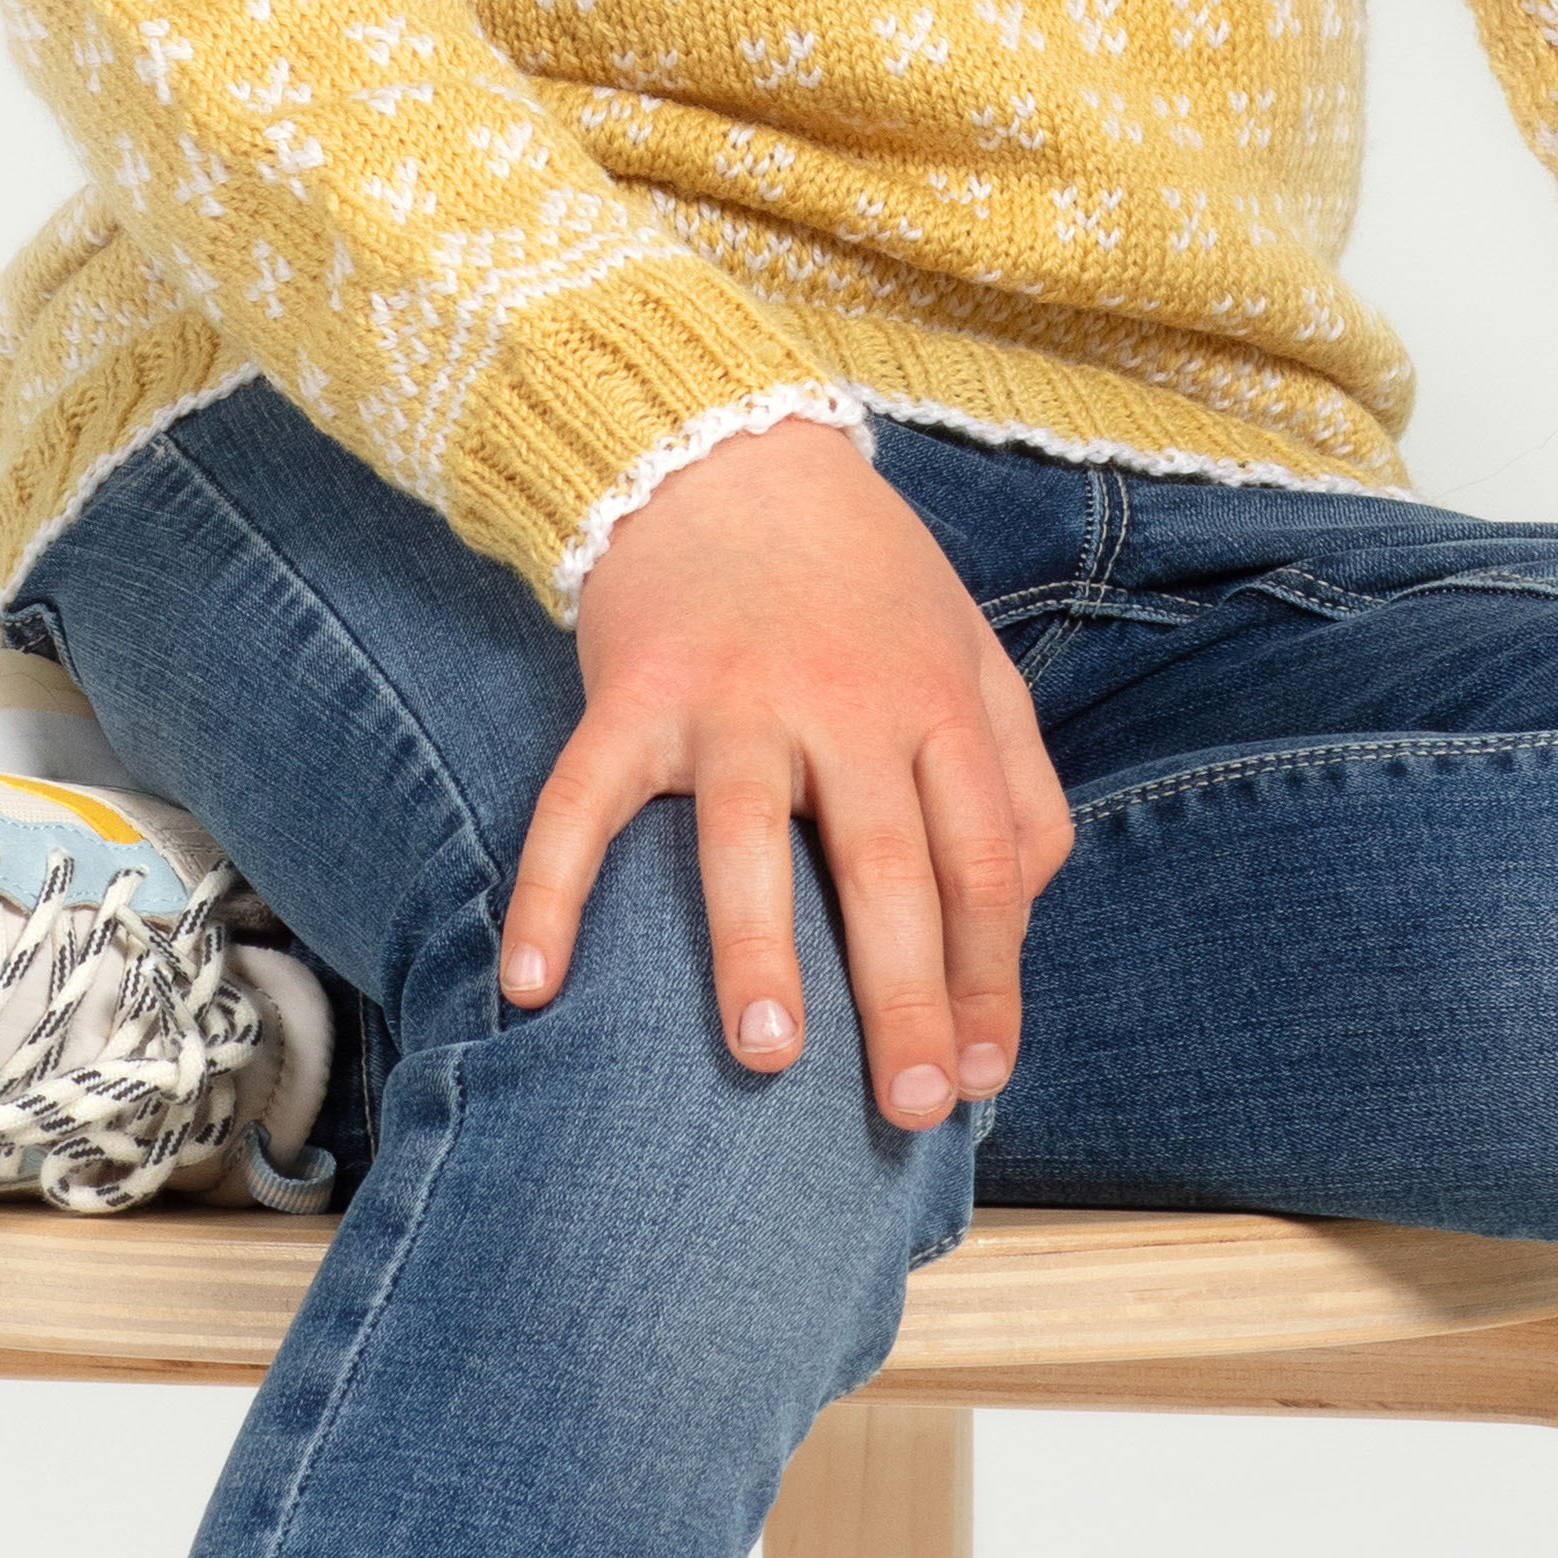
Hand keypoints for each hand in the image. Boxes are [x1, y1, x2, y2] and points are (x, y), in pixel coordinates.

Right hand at [499, 416, 1078, 1128]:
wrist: (726, 447)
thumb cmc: (861, 578)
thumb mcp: (969, 650)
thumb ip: (1016, 775)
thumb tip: (1024, 919)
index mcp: (935, 700)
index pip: (984, 860)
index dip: (993, 976)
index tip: (986, 1076)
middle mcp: (842, 698)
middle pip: (886, 863)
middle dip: (904, 995)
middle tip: (912, 1110)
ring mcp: (731, 693)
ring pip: (746, 832)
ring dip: (755, 944)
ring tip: (764, 1054)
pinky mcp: (630, 689)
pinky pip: (581, 800)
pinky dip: (551, 890)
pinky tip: (533, 984)